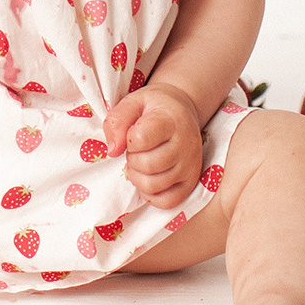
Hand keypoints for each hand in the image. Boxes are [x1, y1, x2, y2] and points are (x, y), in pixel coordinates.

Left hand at [102, 85, 203, 208]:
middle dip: (132, 159)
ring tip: (141, 162)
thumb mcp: (132, 102)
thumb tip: (113, 151)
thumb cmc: (153, 107)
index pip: (141, 139)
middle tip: (135, 150)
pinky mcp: (191, 182)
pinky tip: (148, 178)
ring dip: (138, 177)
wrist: (182, 110)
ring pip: (154, 185)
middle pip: (147, 165)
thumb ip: (117, 121)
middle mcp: (186, 145)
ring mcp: (191, 166)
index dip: (128, 140)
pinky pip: (167, 202)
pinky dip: (151, 195)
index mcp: (171, 121)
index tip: (132, 132)